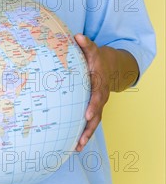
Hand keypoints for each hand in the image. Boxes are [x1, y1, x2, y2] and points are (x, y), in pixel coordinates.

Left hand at [74, 34, 111, 151]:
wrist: (108, 66)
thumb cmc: (96, 58)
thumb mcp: (92, 50)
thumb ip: (86, 44)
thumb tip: (78, 36)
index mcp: (99, 84)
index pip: (97, 96)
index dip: (93, 106)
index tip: (86, 115)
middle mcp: (100, 96)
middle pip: (97, 114)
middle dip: (89, 127)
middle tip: (81, 139)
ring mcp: (98, 104)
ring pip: (94, 122)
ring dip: (86, 135)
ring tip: (77, 147)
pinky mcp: (93, 109)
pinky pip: (90, 122)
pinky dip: (84, 134)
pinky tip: (75, 146)